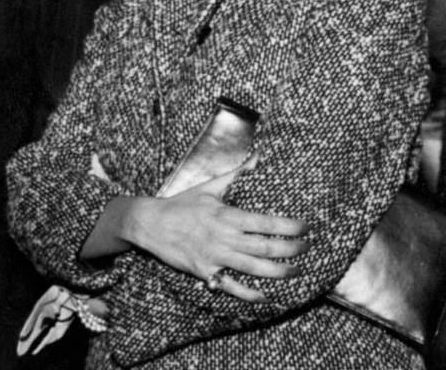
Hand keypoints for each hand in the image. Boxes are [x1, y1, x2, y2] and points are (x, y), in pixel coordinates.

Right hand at [128, 168, 308, 302]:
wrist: (150, 223)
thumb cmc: (181, 205)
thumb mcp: (208, 187)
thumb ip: (235, 176)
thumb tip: (257, 160)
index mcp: (226, 215)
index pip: (266, 223)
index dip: (290, 227)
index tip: (306, 228)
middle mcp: (223, 237)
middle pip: (265, 247)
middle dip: (291, 250)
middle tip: (307, 248)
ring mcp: (214, 256)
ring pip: (254, 268)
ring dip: (279, 272)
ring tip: (296, 271)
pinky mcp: (205, 272)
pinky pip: (232, 286)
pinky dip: (250, 293)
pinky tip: (266, 296)